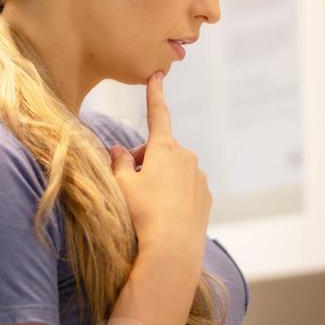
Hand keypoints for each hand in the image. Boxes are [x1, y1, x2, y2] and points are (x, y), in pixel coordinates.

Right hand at [108, 71, 211, 266]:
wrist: (173, 249)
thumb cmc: (143, 213)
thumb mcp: (122, 186)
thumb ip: (119, 163)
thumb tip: (119, 150)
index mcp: (165, 148)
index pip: (157, 115)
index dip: (155, 94)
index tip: (158, 75)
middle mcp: (187, 157)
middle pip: (159, 150)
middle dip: (144, 161)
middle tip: (128, 184)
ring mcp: (199, 178)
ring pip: (173, 171)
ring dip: (159, 179)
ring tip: (146, 205)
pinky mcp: (206, 197)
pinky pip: (185, 189)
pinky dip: (173, 196)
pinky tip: (163, 215)